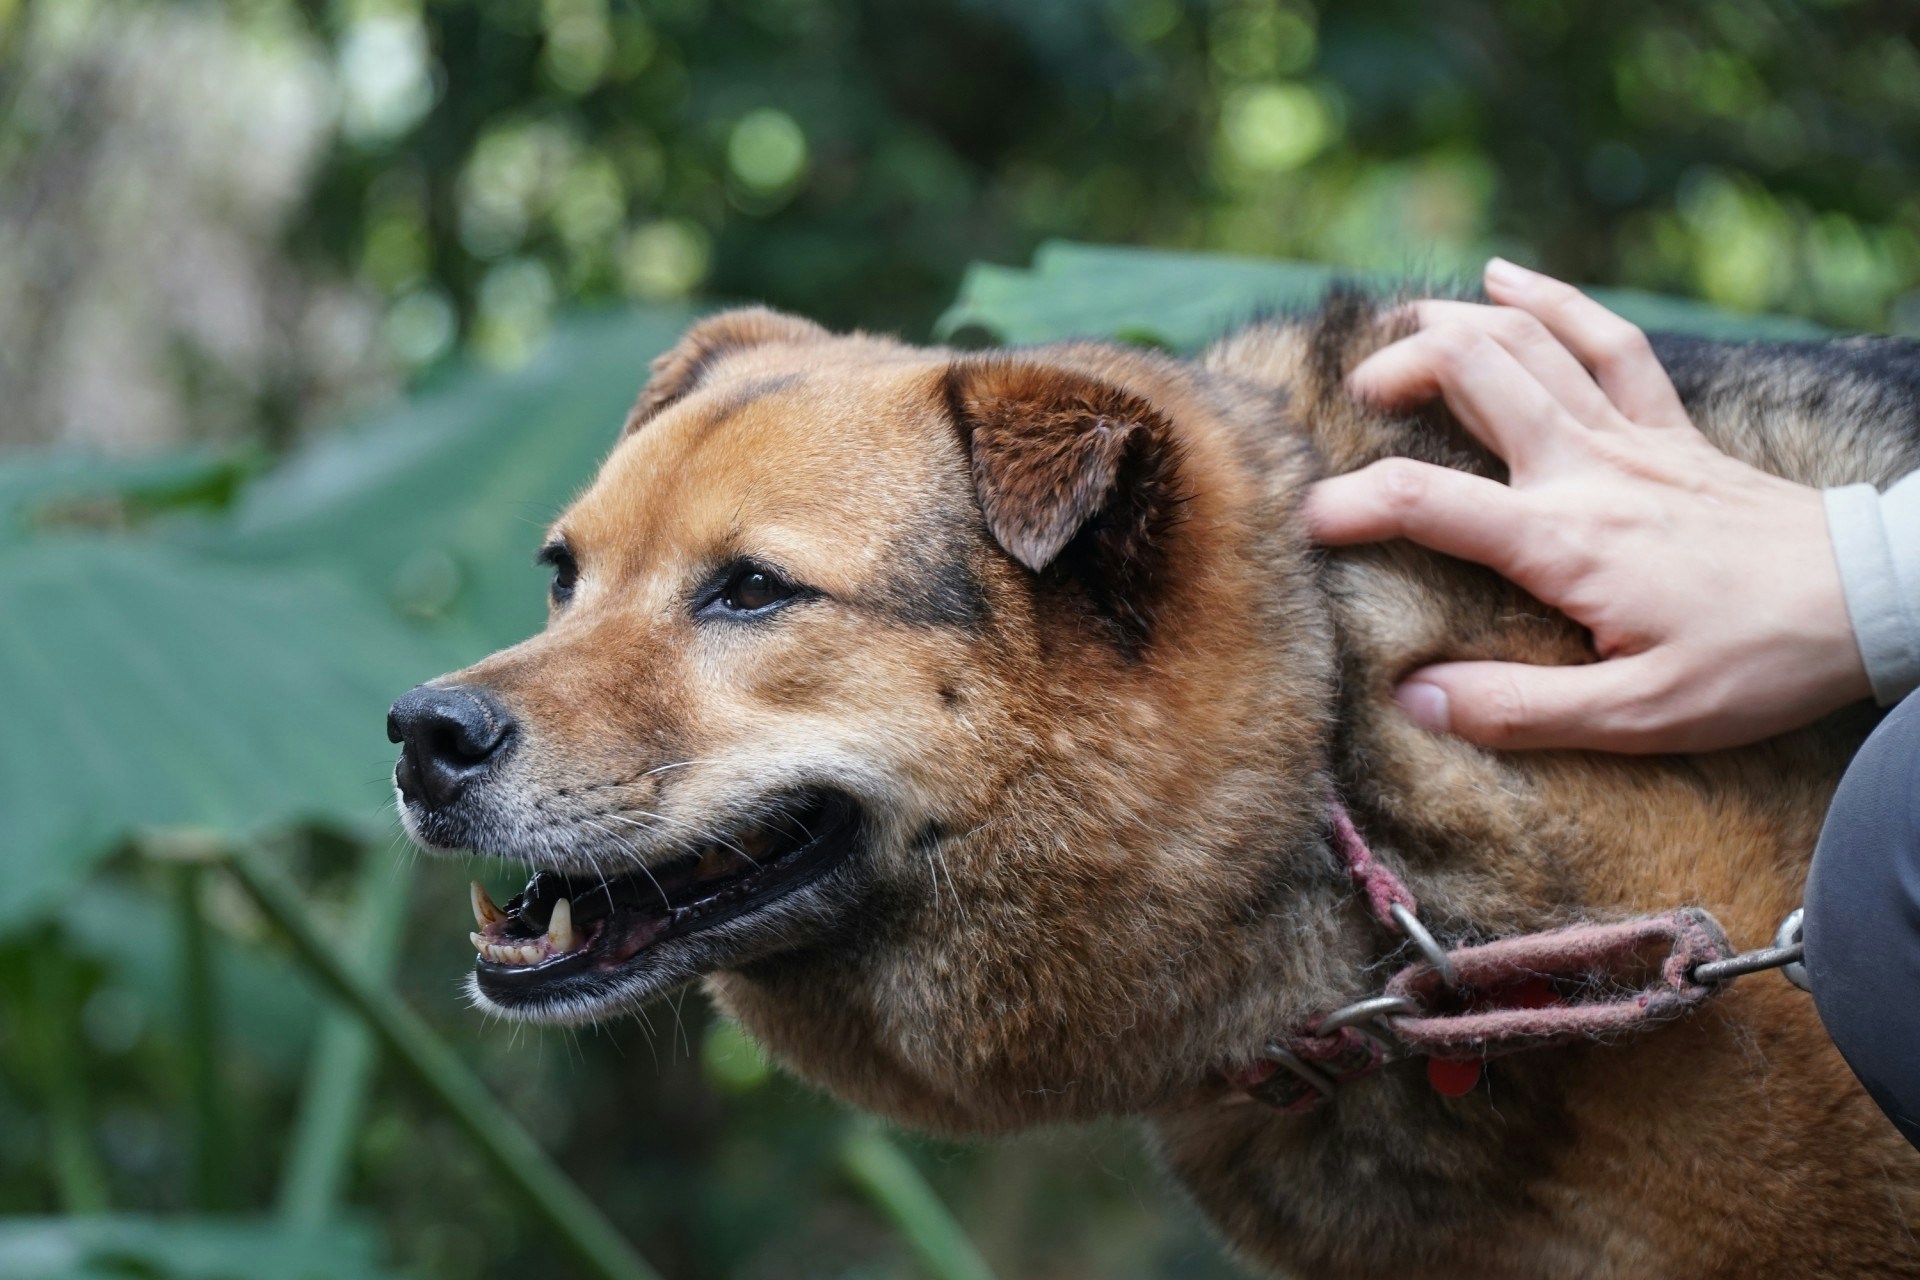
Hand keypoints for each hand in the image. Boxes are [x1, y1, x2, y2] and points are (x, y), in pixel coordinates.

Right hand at [1304, 258, 1869, 753]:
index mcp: (1563, 542)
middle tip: (1354, 402)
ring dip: (1454, 324)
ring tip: (1398, 332)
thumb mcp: (1637, 717)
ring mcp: (1628, 436)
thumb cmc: (1755, 664)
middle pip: (1473, 375)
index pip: (1425, 502)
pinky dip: (1553, 300)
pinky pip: (1606, 341)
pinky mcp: (1667, 426)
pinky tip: (1507, 277)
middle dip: (1399, 372)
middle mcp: (1585, 469)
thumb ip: (1520, 708)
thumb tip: (1417, 699)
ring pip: (1527, 343)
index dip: (1347, 503)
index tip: (1298, 521)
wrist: (1871, 601)